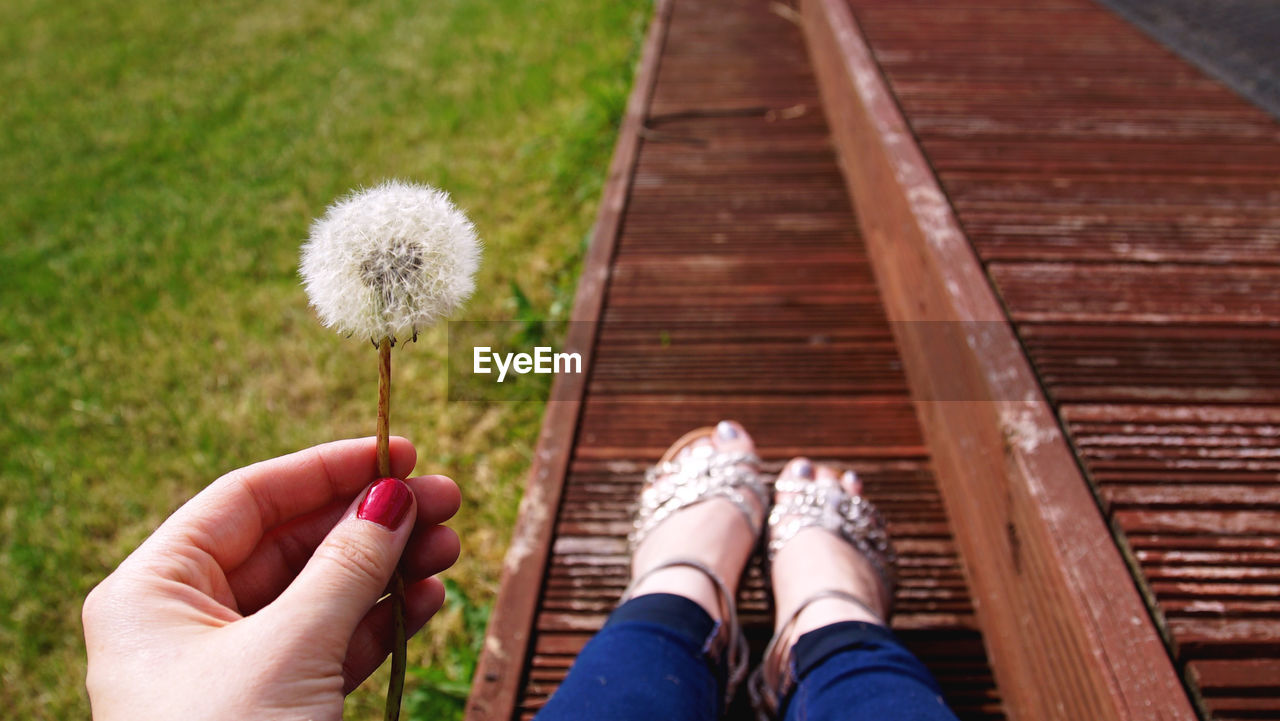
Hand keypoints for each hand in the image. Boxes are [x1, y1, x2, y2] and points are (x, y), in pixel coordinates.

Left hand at [82, 437, 461, 720]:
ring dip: (386, 568)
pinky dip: (379, 620)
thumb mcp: (289, 649)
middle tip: (444, 500)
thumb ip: (345, 565)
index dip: (327, 468)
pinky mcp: (272, 704)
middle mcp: (188, 620)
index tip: (397, 450)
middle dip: (372, 521)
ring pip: (320, 592)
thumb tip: (392, 493)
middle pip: (293, 542)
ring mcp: (232, 665)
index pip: (249, 498)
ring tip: (447, 548)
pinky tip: (426, 598)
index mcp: (154, 591)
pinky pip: (331, 642)